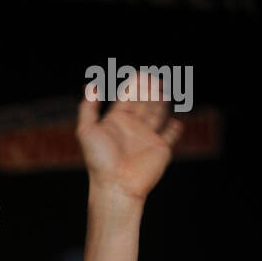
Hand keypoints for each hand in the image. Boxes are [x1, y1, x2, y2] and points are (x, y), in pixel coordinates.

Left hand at [76, 70, 183, 202]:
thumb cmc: (100, 161)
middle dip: (150, 90)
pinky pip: (171, 135)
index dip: (134, 85)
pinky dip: (174, 128)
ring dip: (161, 103)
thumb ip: (88, 108)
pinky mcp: (161, 149)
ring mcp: (148, 138)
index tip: (141, 74)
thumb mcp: (86, 131)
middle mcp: (133, 128)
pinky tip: (175, 122)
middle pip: (144, 102)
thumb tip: (91, 86)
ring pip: (158, 114)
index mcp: (116, 121)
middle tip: (155, 80)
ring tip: (163, 93)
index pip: (128, 97)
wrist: (116, 186)